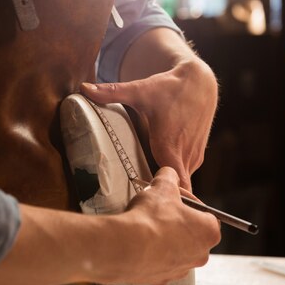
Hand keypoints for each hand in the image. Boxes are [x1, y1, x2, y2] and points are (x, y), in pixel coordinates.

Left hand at [81, 57, 217, 190]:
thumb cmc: (170, 88)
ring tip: (147, 190)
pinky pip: (186, 174)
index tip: (148, 202)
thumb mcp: (141, 90)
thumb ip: (112, 92)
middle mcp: (185, 155)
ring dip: (169, 188)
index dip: (167, 197)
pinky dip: (175, 177)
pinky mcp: (197, 155)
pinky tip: (158, 173)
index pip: (179, 186)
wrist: (200, 82)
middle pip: (177, 189)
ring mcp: (194, 157)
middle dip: (161, 197)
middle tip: (139, 202)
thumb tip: (83, 88)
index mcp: (170, 146)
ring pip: (183, 182)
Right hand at [103, 167, 220, 284]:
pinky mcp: (162, 279)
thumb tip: (169, 174)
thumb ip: (170, 176)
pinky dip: (152, 254)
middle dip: (178, 223)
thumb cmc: (150, 218)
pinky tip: (139, 242)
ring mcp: (181, 270)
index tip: (176, 200)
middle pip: (193, 234)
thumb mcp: (162, 186)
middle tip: (160, 211)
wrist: (126, 247)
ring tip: (146, 226)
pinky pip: (160, 262)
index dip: (191, 205)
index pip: (208, 215)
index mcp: (209, 231)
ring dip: (166, 240)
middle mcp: (200, 254)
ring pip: (177, 250)